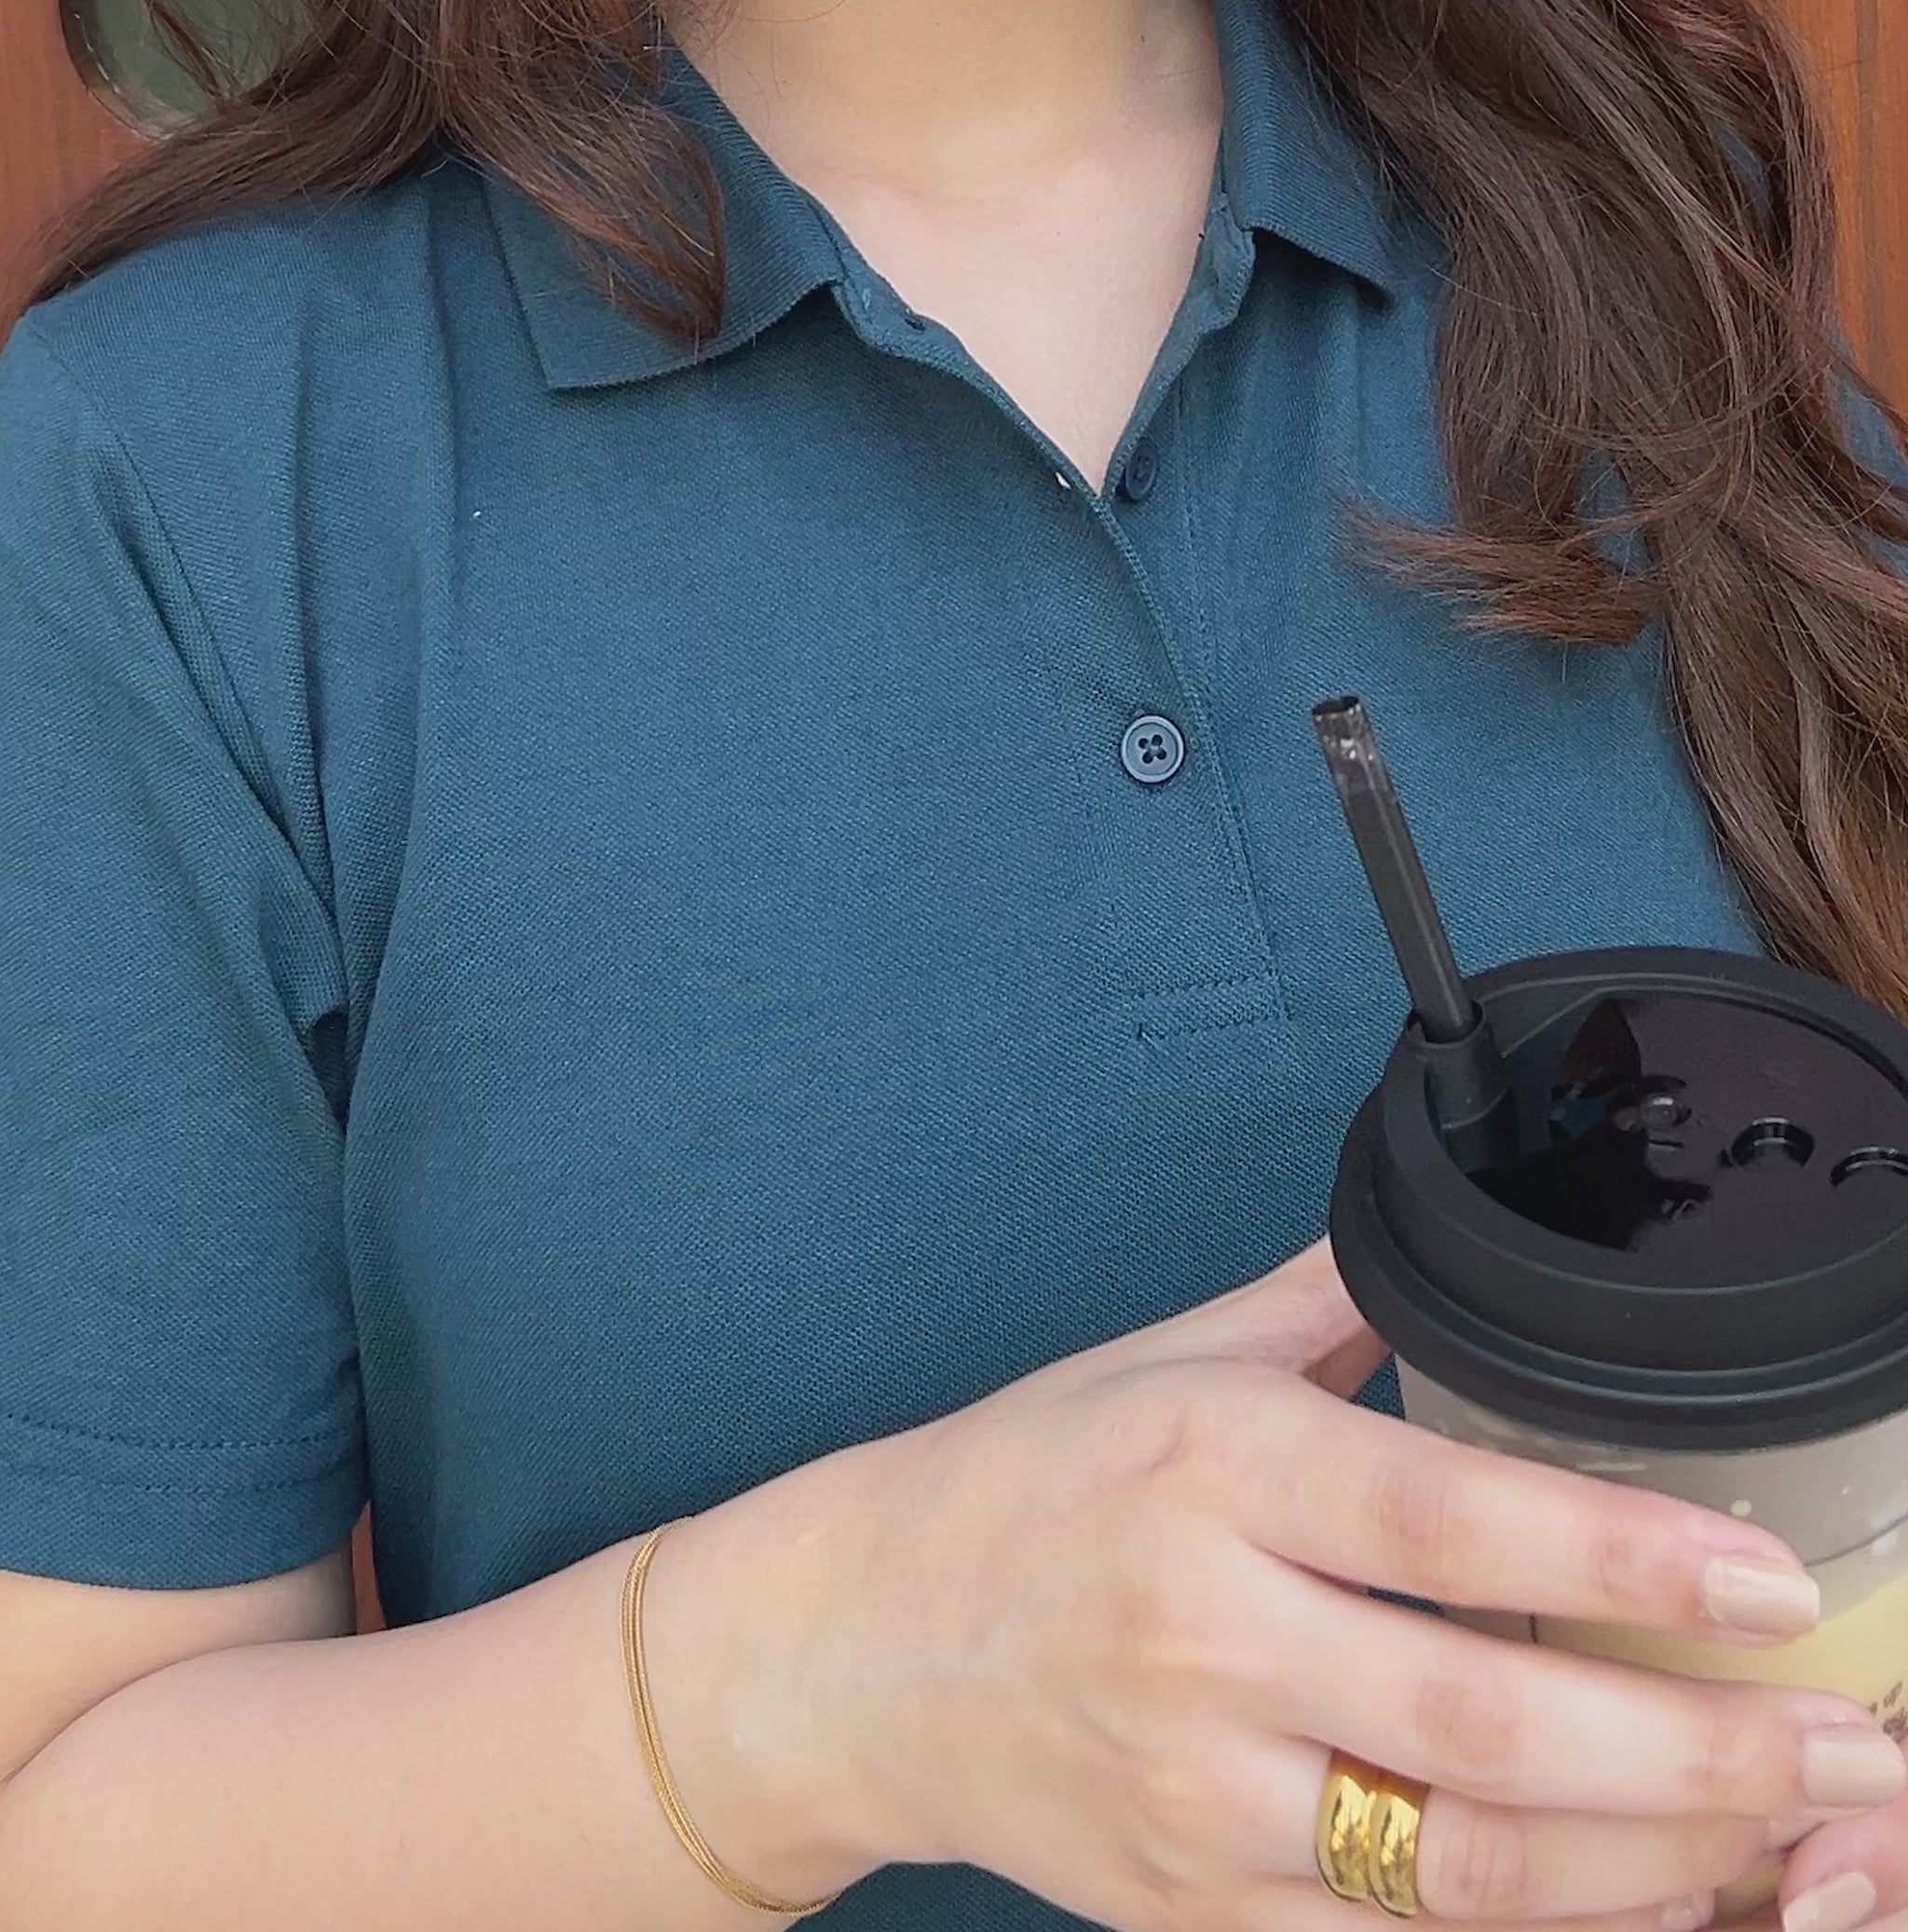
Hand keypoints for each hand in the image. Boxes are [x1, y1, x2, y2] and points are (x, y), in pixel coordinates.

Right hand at [662, 1236, 1907, 1931]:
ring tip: (1787, 1838)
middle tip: (1841, 1743)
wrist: (850, 1653)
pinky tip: (1641, 1904)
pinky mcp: (1194, 1915)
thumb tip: (1477, 1215)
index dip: (1618, 1555)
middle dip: (1693, 1755)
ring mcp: (1198, 1799)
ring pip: (1462, 1874)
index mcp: (1208, 1467)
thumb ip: (1334, 1297)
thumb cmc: (1023, 1482)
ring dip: (1649, 1868)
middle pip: (1484, 1731)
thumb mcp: (1162, 1352)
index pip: (1441, 1519)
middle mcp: (1206, 1638)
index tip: (1767, 1575)